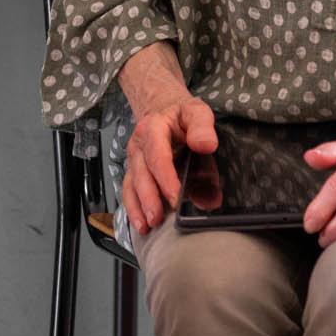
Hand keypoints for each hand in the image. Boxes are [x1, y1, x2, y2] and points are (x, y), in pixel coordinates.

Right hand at [121, 92, 216, 235]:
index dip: (165, 178)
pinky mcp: (134, 172)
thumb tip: (206, 145)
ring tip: (147, 226)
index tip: (175, 197)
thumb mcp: (196, 112)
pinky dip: (133, 208)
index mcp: (153, 127)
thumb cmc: (180, 116)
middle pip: (141, 173)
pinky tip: (141, 224)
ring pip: (131, 184)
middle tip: (158, 218)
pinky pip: (129, 190)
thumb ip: (203, 128)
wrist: (163, 109)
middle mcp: (139, 144)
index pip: (157, 155)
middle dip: (148, 198)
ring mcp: (134, 159)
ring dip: (138, 207)